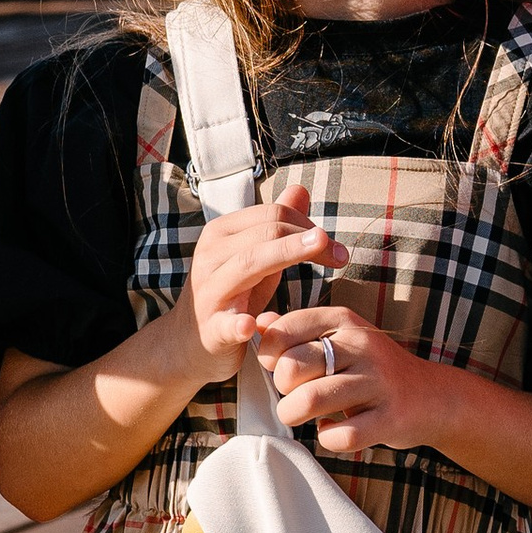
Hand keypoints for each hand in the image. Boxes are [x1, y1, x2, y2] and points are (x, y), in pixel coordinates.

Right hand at [177, 186, 346, 383]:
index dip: (308, 225)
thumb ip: (277, 225)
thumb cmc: (231, 294)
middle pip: (265, 233)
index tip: (337, 247)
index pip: (272, 214)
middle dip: (308, 240)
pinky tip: (250, 325)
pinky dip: (237, 323)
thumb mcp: (255, 256)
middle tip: (343, 255)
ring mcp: (208, 291)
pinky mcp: (210, 329)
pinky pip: (225, 323)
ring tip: (319, 251)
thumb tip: (300, 189)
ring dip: (286, 255)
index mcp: (222, 233)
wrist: (188, 343)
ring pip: (249, 263)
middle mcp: (211, 255)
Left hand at [257, 299, 443, 458]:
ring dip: (293, 414)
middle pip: (293, 366)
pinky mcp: (390, 418)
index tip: (278, 366)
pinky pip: (341, 435)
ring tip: (298, 415)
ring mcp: (378, 381)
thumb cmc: (371, 370)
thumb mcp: (339, 339)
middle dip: (282, 388)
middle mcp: (362, 345)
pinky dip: (327, 438)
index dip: (270, 353)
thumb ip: (297, 331)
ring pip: (311, 400)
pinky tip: (330, 430)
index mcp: (345, 320)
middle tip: (293, 394)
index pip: (286, 329)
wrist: (432, 397)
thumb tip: (257, 323)